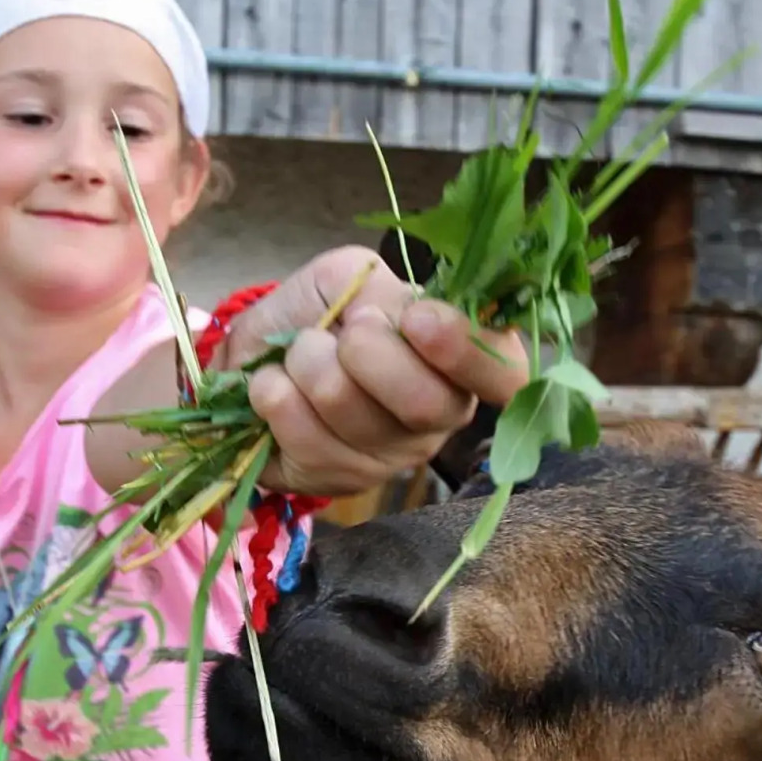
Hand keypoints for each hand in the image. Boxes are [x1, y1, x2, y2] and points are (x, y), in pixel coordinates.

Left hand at [224, 245, 529, 496]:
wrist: (255, 353)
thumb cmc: (321, 314)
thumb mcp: (354, 278)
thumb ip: (381, 290)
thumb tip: (391, 323)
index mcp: (459, 359)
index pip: (505, 372)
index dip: (467, 350)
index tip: (418, 319)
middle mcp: (440, 414)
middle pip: (426, 403)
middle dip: (367, 353)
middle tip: (344, 331)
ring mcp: (392, 456)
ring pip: (352, 413)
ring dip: (308, 364)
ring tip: (300, 353)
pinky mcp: (338, 481)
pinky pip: (306, 438)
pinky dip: (275, 394)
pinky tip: (276, 385)